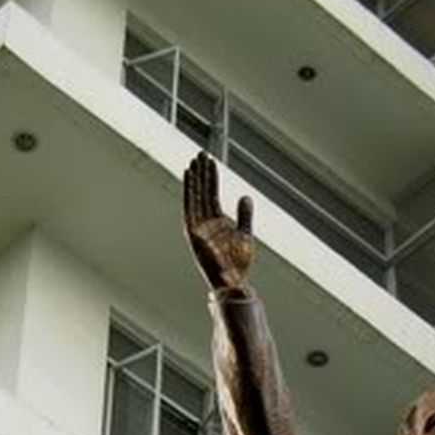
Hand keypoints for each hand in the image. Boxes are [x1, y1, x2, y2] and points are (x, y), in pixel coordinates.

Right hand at [183, 151, 254, 290]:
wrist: (232, 281)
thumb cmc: (237, 263)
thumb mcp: (245, 235)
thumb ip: (244, 215)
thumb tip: (246, 196)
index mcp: (216, 221)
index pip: (212, 193)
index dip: (211, 177)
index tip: (210, 160)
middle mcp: (204, 221)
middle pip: (202, 191)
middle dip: (202, 172)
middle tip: (201, 152)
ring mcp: (198, 226)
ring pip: (196, 195)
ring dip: (196, 177)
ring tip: (196, 159)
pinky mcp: (193, 231)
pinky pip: (189, 206)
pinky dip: (189, 190)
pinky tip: (189, 176)